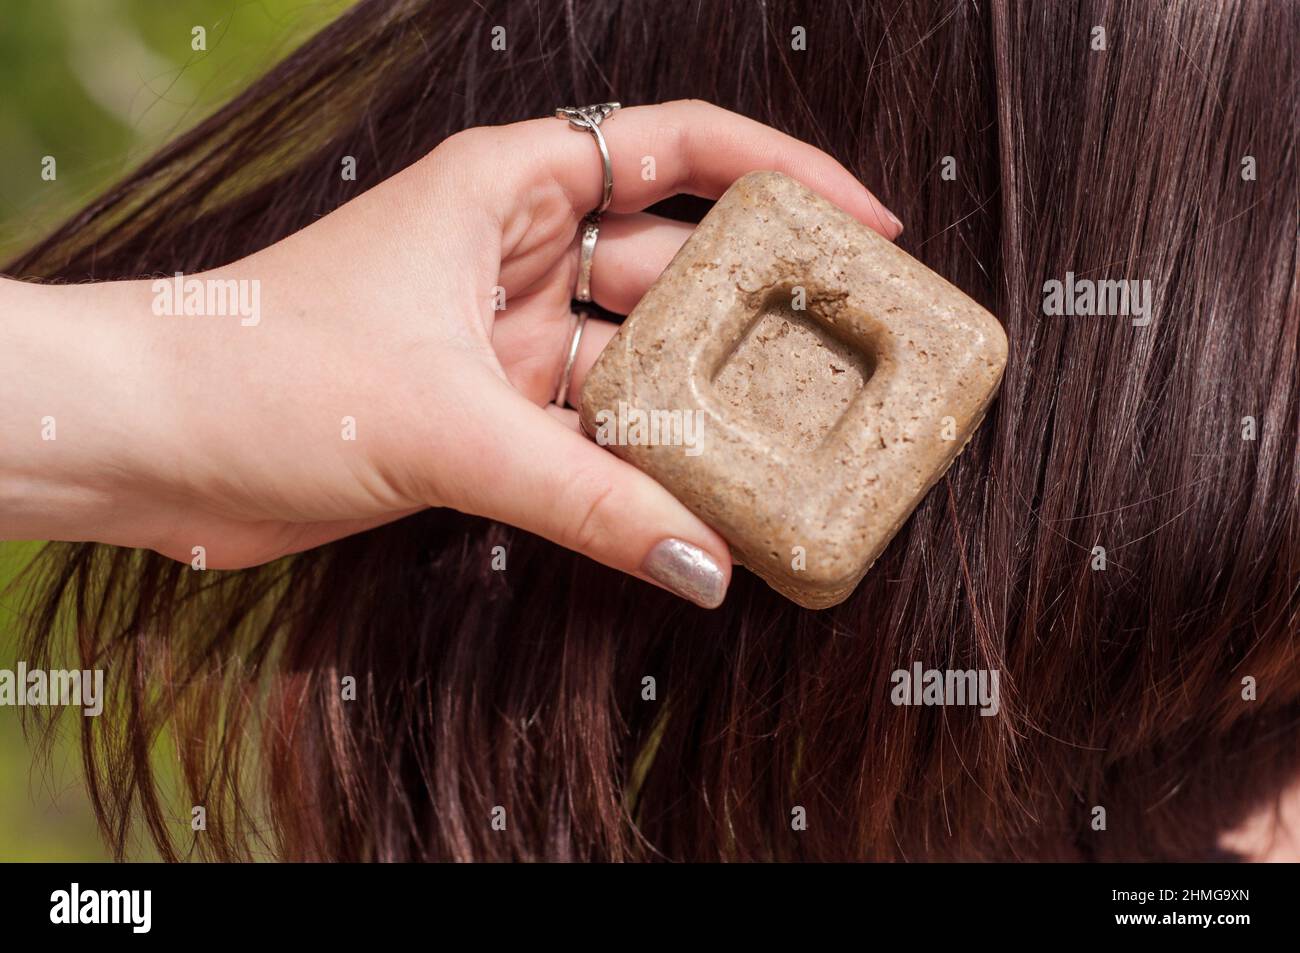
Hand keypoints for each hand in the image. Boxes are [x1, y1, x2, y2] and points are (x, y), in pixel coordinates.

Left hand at [2, 100, 900, 606]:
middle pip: (672, 261)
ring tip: (790, 440)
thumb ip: (589, 502)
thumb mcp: (449, 426)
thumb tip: (703, 565)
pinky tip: (696, 502)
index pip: (676, 147)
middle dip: (756, 306)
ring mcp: (503, 335)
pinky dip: (638, 466)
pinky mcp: (484, 411)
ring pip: (635, 357)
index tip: (863, 225)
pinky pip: (591, 432)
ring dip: (698, 403)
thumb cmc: (265, 368)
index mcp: (509, 188)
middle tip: (846, 355)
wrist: (149, 441)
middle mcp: (516, 252)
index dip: (782, 175)